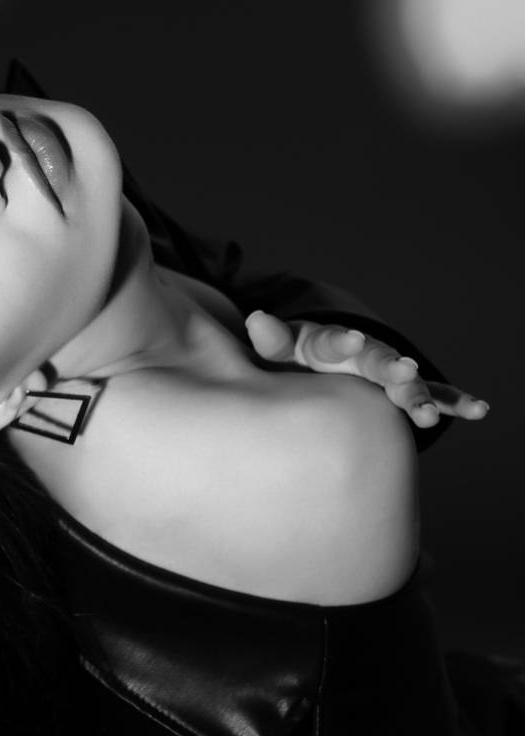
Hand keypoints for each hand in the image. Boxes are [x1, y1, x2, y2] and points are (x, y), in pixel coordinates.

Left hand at [244, 310, 489, 429]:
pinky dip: (455, 401)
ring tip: (433, 415)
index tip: (351, 339)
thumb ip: (271, 339)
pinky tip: (479, 410)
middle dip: (392, 369)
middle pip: (379, 361)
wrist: (319, 360)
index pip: (334, 340)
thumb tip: (256, 320)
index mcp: (331, 343)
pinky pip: (434, 394)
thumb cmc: (296, 357)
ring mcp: (388, 371)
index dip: (342, 339)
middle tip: (404, 375)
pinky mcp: (404, 389)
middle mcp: (366, 354)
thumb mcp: (279, 349)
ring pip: (409, 383)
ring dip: (422, 396)